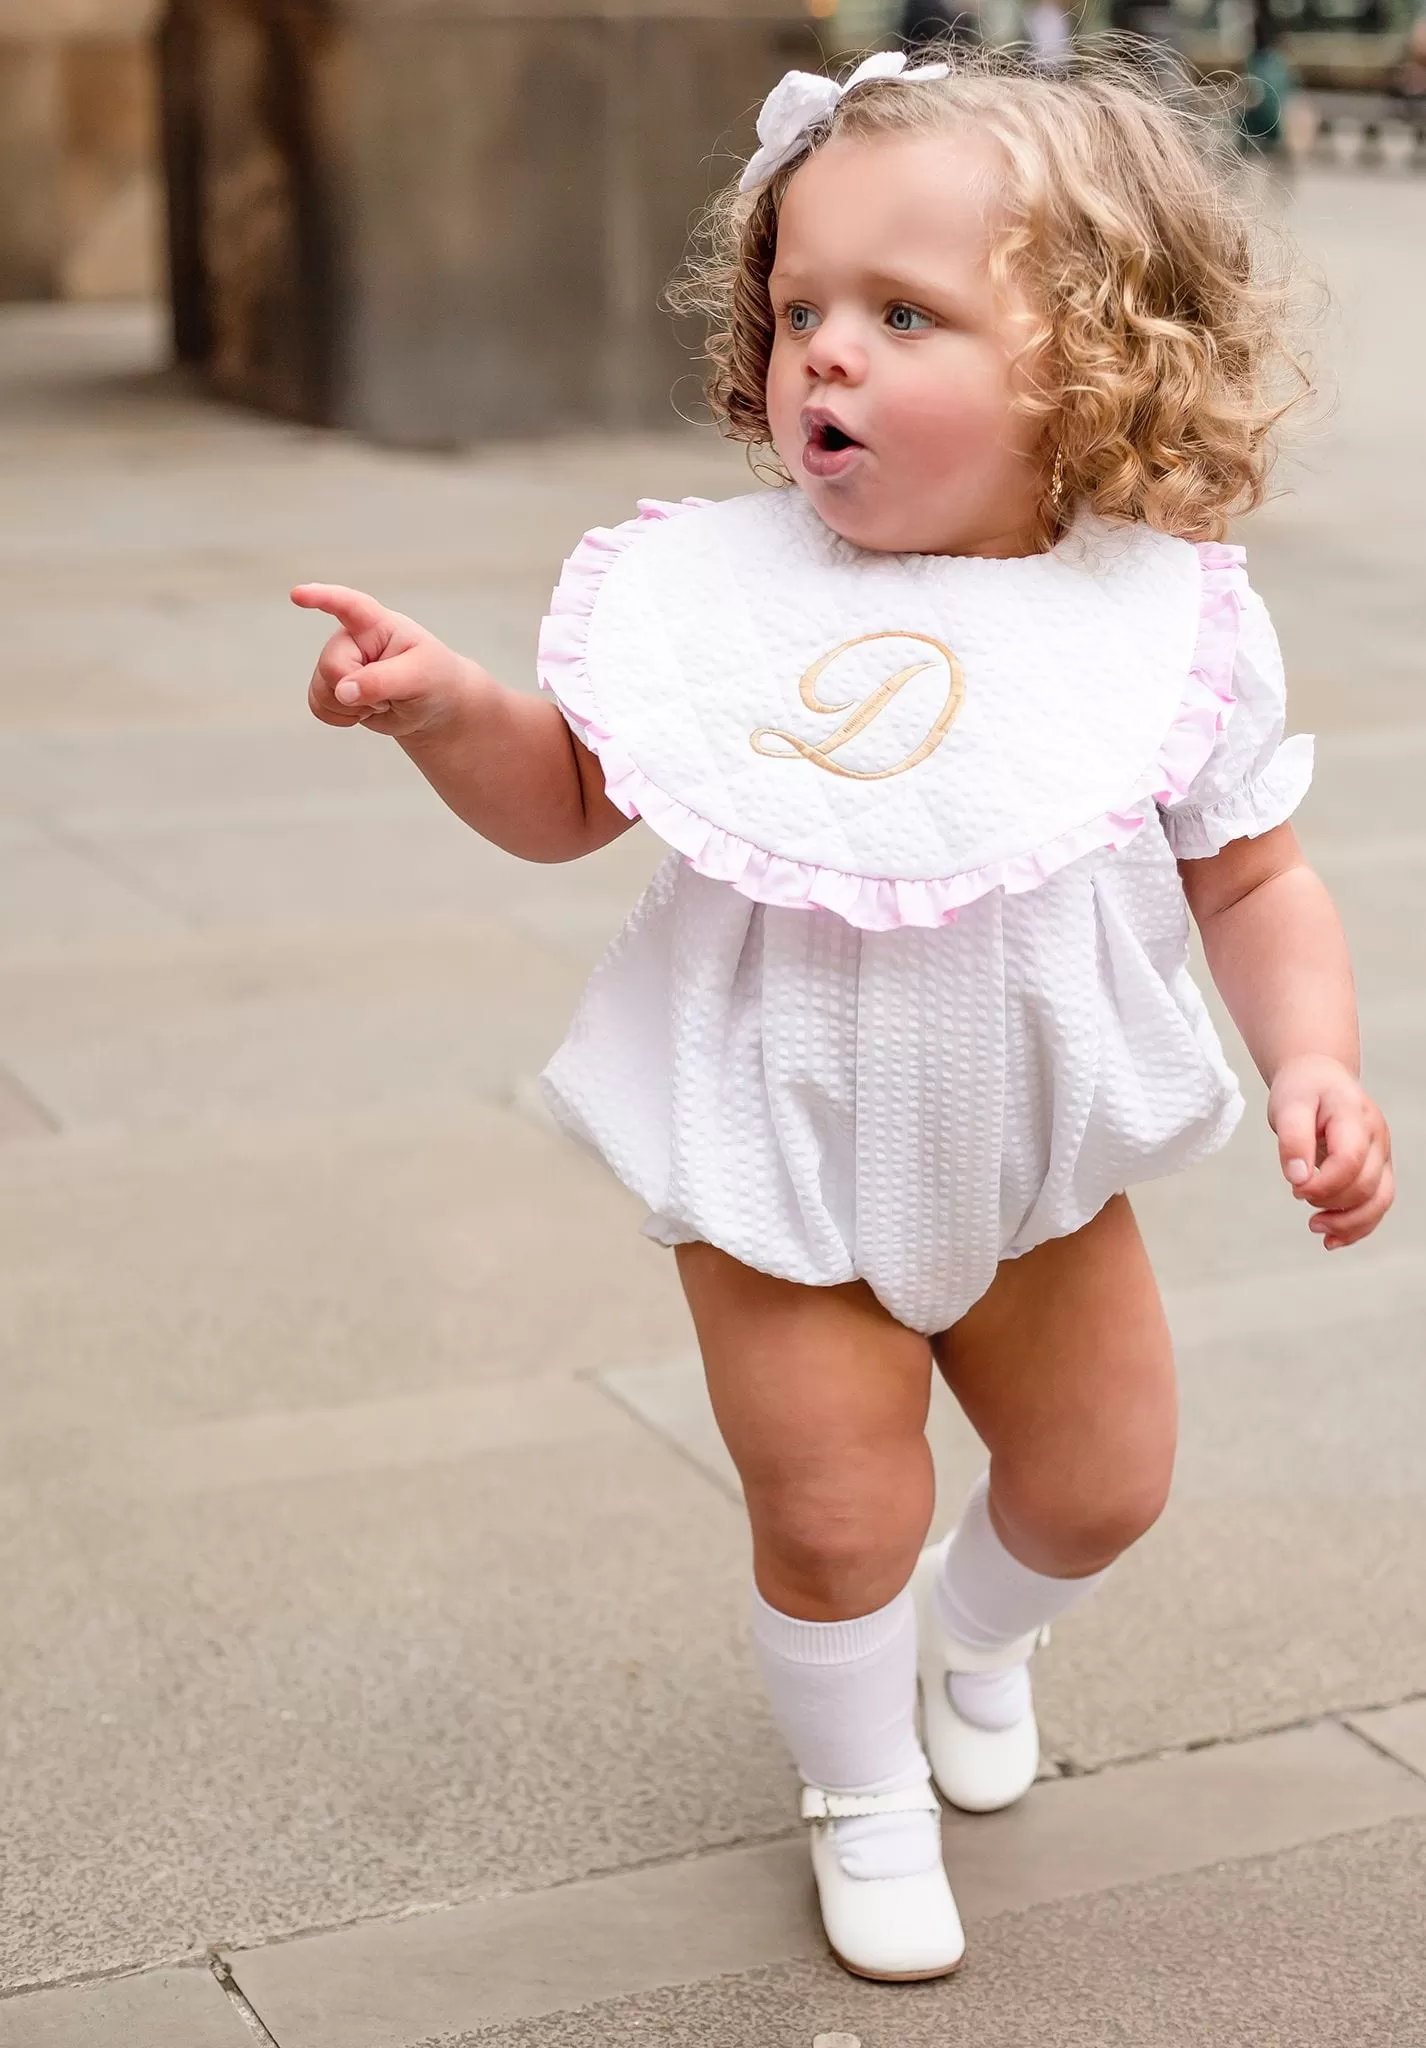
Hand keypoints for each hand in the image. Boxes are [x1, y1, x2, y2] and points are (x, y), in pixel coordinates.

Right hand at [292, 583, 485, 739]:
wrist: (433, 707)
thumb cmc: (434, 680)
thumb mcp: (419, 678)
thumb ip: (381, 681)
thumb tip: (343, 691)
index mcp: (377, 624)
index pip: (347, 605)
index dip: (321, 598)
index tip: (298, 595)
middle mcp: (352, 639)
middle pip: (331, 665)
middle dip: (357, 690)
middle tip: (389, 695)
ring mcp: (340, 662)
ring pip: (320, 688)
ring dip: (350, 707)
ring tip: (381, 701)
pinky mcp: (333, 687)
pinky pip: (317, 705)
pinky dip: (340, 717)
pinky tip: (363, 712)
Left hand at [1268, 1054, 1393, 1249]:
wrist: (1320, 1079)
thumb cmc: (1303, 1091)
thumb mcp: (1287, 1106)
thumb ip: (1292, 1140)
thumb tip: (1297, 1179)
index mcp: (1354, 1116)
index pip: (1351, 1160)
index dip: (1323, 1183)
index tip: (1294, 1186)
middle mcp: (1377, 1137)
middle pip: (1365, 1185)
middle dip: (1329, 1201)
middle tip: (1297, 1194)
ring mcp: (1382, 1155)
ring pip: (1379, 1201)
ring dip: (1347, 1222)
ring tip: (1314, 1227)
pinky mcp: (1378, 1170)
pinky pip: (1377, 1205)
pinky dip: (1357, 1227)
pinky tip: (1331, 1239)